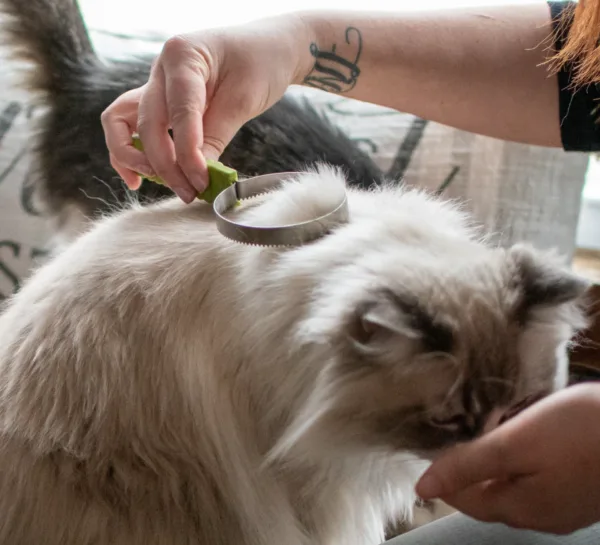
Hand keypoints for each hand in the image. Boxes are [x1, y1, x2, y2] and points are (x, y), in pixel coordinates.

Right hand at [101, 15, 310, 202]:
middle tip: (188, 192)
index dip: (187, 154)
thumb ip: (215, 136)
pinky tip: (141, 178)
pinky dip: (132, 151)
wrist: (270, 48)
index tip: (201, 182)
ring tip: (159, 184)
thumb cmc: (261, 63)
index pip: (179, 113)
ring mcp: (156, 84)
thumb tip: (196, 176)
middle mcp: (160, 68)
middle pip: (147, 123)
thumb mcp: (243, 100)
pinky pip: (131, 126)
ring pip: (121, 122)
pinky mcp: (160, 102)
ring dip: (135, 158)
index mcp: (182, 55)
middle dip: (165, 164)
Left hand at [415, 383, 599, 534]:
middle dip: (468, 471)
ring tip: (484, 434)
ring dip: (495, 466)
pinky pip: (538, 481)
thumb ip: (468, 466)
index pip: (464, 498)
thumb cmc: (579, 433)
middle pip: (489, 496)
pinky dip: (522, 464)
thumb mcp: (514, 444)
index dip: (444, 475)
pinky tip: (525, 442)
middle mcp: (541, 516)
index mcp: (519, 507)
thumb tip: (423, 488)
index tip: (431, 446)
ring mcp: (566, 506)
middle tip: (455, 437)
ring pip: (514, 489)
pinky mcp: (583, 491)